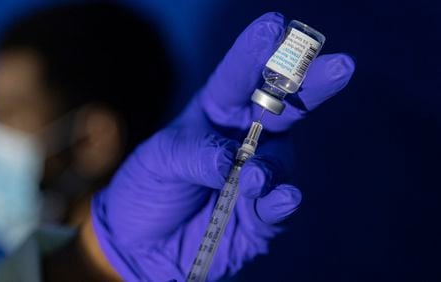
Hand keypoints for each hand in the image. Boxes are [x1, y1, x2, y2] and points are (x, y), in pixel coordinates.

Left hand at [91, 12, 354, 280]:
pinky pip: (279, 207)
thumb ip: (196, 154)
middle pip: (284, 106)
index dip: (256, 53)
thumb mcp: (160, 159)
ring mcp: (258, 175)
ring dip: (271, 166)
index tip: (273, 26)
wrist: (142, 242)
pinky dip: (281, 203)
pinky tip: (281, 198)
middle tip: (339, 66)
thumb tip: (235, 162)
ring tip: (251, 177)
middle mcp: (246, 136)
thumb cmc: (149, 187)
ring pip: (281, 160)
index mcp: (218, 109)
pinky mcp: (262, 217)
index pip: (239, 76)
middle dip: (311, 85)